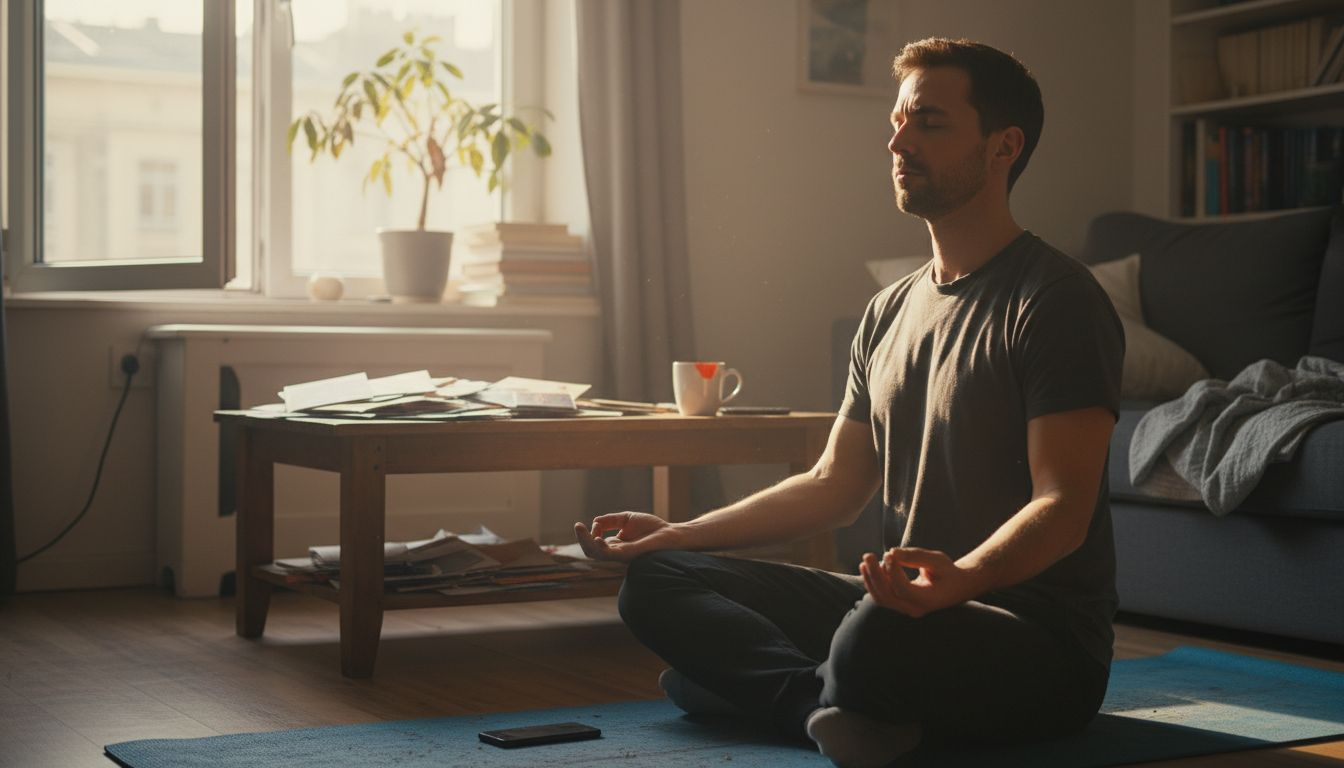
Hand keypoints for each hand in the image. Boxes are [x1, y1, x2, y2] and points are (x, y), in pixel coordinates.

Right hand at [573, 511, 678, 561]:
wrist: (671, 534)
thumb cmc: (652, 528)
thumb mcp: (626, 519)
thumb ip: (610, 520)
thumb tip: (595, 522)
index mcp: (615, 545)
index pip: (594, 543)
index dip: (590, 532)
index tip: (597, 523)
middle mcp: (615, 552)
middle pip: (591, 551)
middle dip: (581, 539)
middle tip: (577, 526)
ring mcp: (620, 555)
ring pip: (596, 554)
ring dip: (586, 542)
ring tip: (580, 529)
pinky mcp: (628, 555)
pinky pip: (610, 554)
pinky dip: (601, 547)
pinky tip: (597, 539)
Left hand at [859, 547, 979, 616]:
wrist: (956, 587)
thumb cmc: (948, 572)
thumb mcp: (937, 560)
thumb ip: (915, 557)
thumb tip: (891, 552)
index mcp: (928, 600)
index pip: (903, 589)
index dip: (893, 571)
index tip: (889, 553)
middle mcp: (916, 609)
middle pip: (888, 596)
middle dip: (875, 575)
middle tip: (868, 555)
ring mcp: (906, 609)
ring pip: (881, 598)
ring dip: (870, 579)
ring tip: (866, 560)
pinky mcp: (900, 605)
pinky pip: (882, 597)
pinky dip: (873, 583)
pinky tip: (867, 567)